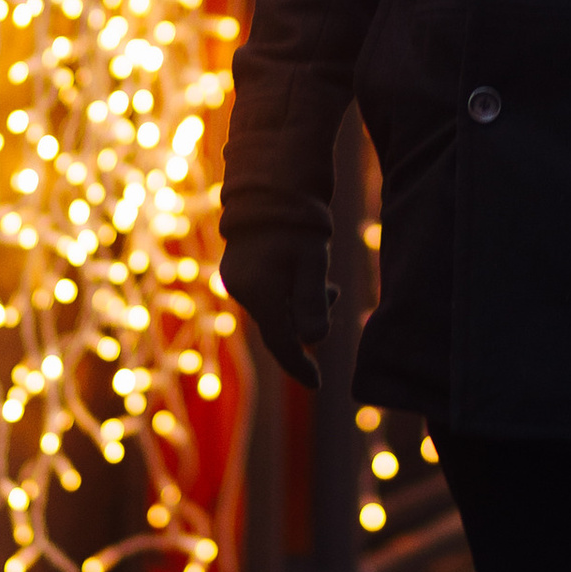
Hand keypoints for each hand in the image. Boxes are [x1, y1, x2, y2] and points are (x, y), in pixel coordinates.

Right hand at [221, 224, 335, 389]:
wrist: (270, 187)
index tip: (318, 384)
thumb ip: (313, 301)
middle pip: (280, 325)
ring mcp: (237, 278)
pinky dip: (287, 293)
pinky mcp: (239, 268)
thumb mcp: (314, 260)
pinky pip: (267, 293)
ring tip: (325, 282)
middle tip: (334, 294)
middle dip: (308, 321)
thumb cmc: (297, 224)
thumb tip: (314, 341)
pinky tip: (304, 274)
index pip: (282, 342)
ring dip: (300, 304)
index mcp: (259, 292)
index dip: (301, 365)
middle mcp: (241, 289)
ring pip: (275, 308)